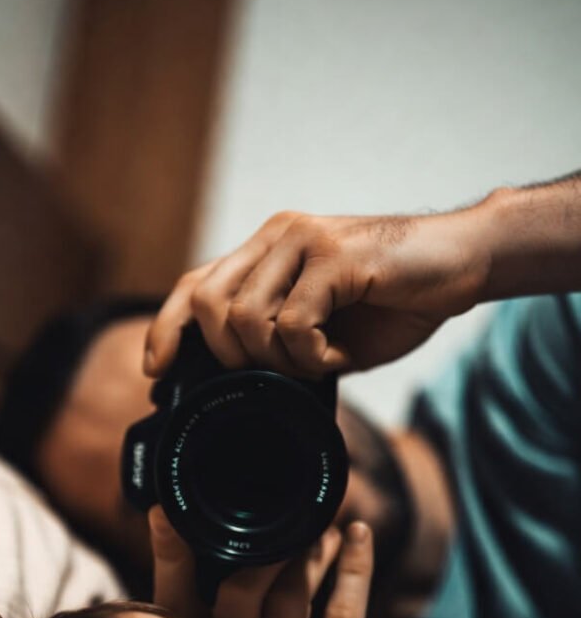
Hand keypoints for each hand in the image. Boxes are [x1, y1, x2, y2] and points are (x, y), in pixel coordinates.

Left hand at [144, 203, 491, 377]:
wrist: (461, 263)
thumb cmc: (394, 299)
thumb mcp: (326, 327)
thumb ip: (281, 340)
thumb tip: (242, 380)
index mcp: (267, 251)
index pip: (196, 283)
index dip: (167, 328)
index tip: (156, 370)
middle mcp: (277, 236)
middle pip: (209, 304)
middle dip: (232, 356)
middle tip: (276, 371)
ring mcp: (303, 241)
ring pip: (246, 318)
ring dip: (280, 360)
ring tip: (320, 360)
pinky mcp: (334, 256)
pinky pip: (293, 325)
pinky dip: (312, 357)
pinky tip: (339, 355)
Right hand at [149, 505, 341, 617]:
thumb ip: (225, 608)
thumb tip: (203, 535)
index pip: (178, 605)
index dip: (170, 558)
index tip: (164, 513)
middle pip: (236, 596)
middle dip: (254, 547)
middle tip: (273, 516)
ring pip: (290, 598)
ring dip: (307, 553)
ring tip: (319, 527)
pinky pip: (344, 611)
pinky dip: (354, 567)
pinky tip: (358, 532)